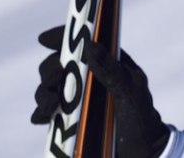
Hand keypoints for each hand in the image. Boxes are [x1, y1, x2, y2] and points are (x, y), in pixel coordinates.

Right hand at [31, 26, 170, 157]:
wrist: (142, 154)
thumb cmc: (142, 120)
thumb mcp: (130, 94)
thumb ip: (111, 70)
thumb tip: (89, 44)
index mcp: (108, 64)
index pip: (82, 42)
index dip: (62, 37)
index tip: (43, 39)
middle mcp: (90, 78)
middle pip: (58, 65)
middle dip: (50, 72)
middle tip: (52, 83)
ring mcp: (79, 99)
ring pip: (49, 88)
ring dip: (43, 94)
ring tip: (49, 107)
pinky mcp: (71, 119)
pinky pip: (48, 112)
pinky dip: (41, 113)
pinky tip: (42, 118)